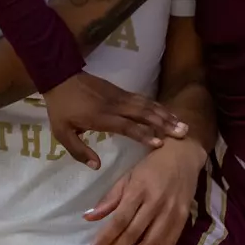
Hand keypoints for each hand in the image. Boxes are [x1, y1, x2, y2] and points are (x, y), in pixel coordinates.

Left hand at [43, 73, 186, 169]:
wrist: (61, 78)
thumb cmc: (62, 109)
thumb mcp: (62, 132)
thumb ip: (79, 150)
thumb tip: (96, 166)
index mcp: (101, 117)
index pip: (126, 126)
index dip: (143, 134)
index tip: (159, 143)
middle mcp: (115, 106)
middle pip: (144, 114)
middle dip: (164, 123)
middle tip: (182, 133)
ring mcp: (120, 96)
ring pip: (147, 105)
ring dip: (165, 114)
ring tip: (182, 124)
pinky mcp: (121, 91)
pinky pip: (143, 100)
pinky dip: (158, 106)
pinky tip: (168, 113)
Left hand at [85, 138, 206, 244]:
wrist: (184, 155)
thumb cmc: (151, 166)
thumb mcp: (128, 176)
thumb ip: (110, 198)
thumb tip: (89, 217)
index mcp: (139, 189)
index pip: (120, 219)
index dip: (106, 238)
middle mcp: (156, 202)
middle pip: (134, 233)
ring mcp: (172, 211)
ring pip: (152, 242)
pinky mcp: (184, 218)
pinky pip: (169, 243)